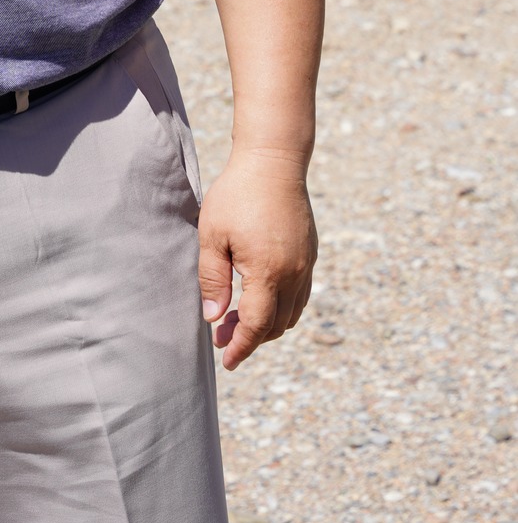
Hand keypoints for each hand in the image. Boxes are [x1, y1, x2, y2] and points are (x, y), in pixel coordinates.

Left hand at [198, 149, 316, 370]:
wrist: (273, 161)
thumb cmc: (236, 195)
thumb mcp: (212, 235)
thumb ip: (213, 280)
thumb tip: (213, 319)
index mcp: (268, 273)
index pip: (255, 326)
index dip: (240, 347)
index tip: (226, 362)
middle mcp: (294, 275)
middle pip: (275, 326)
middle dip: (250, 338)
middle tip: (222, 336)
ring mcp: (306, 266)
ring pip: (291, 314)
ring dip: (267, 325)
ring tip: (236, 319)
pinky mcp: (310, 255)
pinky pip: (300, 296)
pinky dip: (281, 308)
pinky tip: (259, 298)